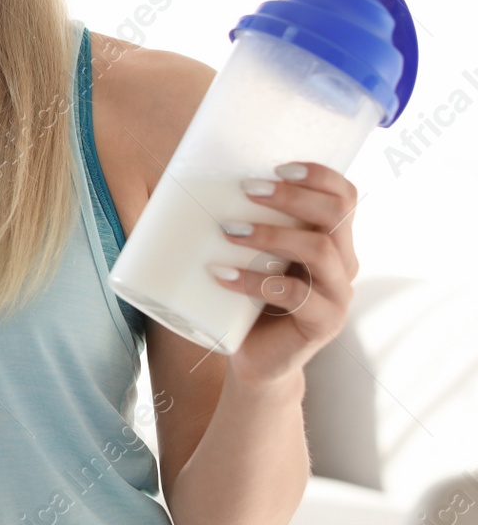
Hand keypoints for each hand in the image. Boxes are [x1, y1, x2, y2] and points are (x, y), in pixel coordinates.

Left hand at [205, 161, 360, 387]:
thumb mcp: (250, 256)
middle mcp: (343, 264)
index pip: (344, 197)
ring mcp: (337, 295)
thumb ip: (241, 224)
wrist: (257, 358)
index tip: (278, 166)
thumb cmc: (248, 297)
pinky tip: (223, 275)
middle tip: (247, 188)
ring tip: (228, 230)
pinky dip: (255, 281)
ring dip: (271, 235)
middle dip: (291, 197)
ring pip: (319, 252)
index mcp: (332, 240)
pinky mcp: (323, 325)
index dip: (319, 176)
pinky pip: (296, 296)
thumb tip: (181, 181)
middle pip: (335, 216)